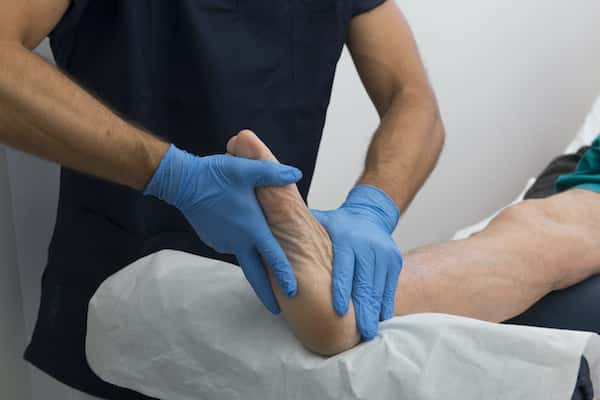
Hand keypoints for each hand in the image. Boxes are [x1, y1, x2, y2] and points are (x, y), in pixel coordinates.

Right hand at [145, 144, 302, 313]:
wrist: (183, 182)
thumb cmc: (216, 176)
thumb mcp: (247, 170)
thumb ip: (273, 174)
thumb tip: (296, 173)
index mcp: (251, 229)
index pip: (273, 258)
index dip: (284, 276)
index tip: (294, 294)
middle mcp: (238, 241)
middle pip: (255, 275)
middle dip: (267, 294)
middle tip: (277, 311)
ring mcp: (224, 242)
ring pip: (244, 257)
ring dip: (254, 263)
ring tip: (266, 265)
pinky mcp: (214, 239)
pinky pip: (232, 245)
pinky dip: (240, 245)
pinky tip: (242, 233)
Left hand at [311, 185, 401, 339]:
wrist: (369, 214)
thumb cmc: (337, 224)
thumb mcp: (320, 222)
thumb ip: (300, 231)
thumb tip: (270, 236)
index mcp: (347, 239)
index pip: (344, 268)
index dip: (341, 290)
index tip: (337, 311)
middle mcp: (368, 246)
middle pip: (365, 282)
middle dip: (363, 309)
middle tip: (360, 333)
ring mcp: (384, 254)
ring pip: (379, 286)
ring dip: (375, 310)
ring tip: (369, 332)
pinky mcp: (394, 261)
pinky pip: (390, 285)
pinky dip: (385, 302)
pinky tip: (381, 318)